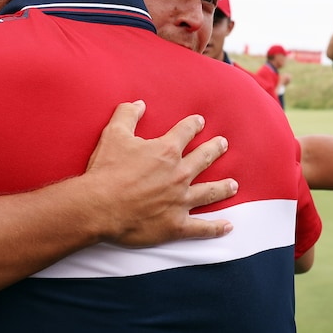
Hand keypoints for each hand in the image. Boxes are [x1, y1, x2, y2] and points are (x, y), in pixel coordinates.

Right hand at [84, 100, 236, 246]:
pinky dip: (216, 228)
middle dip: (215, 150)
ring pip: (209, 192)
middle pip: (204, 158)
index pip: (186, 132)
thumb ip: (127, 115)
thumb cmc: (106, 171)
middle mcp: (179, 174)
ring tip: (233, 184)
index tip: (199, 122)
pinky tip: (228, 226)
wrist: (98, 206)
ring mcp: (181, 201)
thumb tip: (138, 104)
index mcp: (166, 151)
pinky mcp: (176, 225)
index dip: (193, 125)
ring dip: (223, 187)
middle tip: (223, 145)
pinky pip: (202, 228)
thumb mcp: (113, 135)